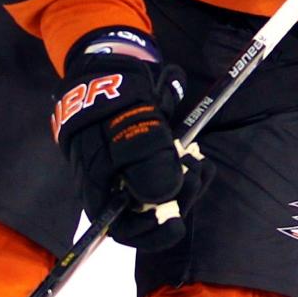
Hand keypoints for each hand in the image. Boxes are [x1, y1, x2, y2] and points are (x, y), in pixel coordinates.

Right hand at [52, 29, 212, 251]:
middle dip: (178, 200)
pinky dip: (191, 171)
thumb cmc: (116, 94)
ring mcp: (136, 171)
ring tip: (196, 161)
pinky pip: (176, 176)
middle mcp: (117, 183)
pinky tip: (198, 158)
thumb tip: (163, 198)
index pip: (120, 227)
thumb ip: (144, 158)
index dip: (148, 232)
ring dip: (188, 184)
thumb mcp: (130, 121)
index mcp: (99, 182)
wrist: (114, 65)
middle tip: (194, 174)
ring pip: (167, 195)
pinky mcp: (155, 159)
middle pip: (149, 213)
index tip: (175, 222)